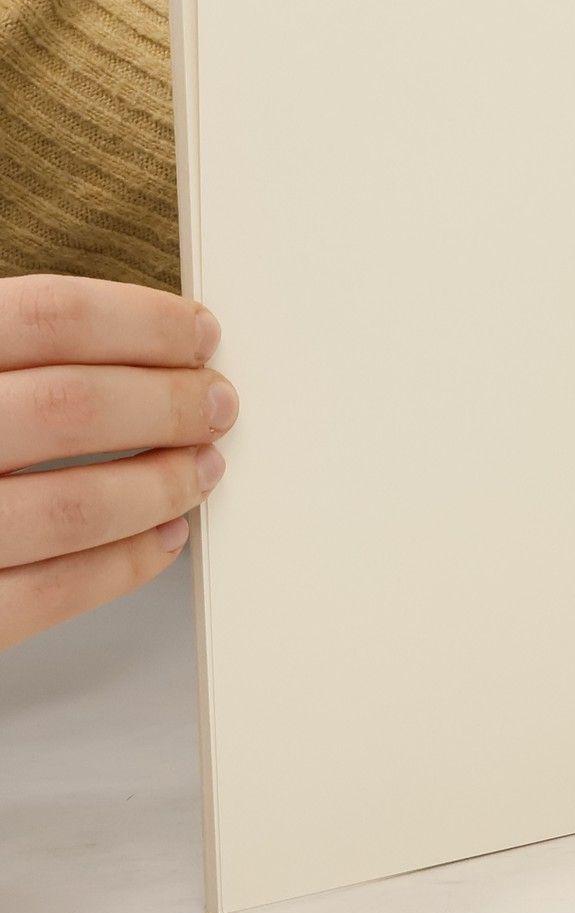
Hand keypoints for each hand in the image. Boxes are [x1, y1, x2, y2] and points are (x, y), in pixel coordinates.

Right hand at [0, 276, 236, 651]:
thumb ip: (10, 353)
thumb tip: (136, 337)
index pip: (47, 316)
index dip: (141, 321)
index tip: (198, 333)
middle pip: (73, 406)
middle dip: (169, 403)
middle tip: (216, 404)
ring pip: (73, 506)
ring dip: (160, 485)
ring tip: (201, 468)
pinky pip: (47, 595)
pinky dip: (125, 565)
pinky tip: (163, 537)